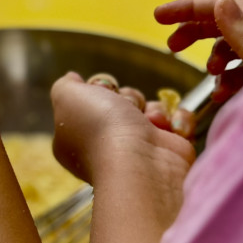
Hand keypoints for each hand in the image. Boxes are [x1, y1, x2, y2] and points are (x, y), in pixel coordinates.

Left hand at [51, 72, 194, 226]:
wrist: (141, 163)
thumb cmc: (101, 128)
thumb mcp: (67, 97)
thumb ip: (65, 85)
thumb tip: (72, 79)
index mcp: (76, 136)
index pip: (91, 100)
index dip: (99, 89)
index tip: (101, 91)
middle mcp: (106, 145)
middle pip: (122, 101)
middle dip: (128, 98)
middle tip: (126, 110)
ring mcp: (139, 151)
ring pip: (150, 109)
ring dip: (153, 110)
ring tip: (150, 124)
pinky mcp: (168, 153)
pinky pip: (176, 122)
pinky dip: (177, 121)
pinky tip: (169, 130)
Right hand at [155, 0, 242, 101]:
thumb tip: (220, 3)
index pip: (219, 5)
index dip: (187, 8)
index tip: (158, 16)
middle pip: (221, 23)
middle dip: (193, 32)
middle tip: (171, 46)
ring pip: (230, 48)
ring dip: (213, 59)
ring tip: (209, 76)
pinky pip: (240, 70)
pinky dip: (227, 79)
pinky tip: (223, 95)